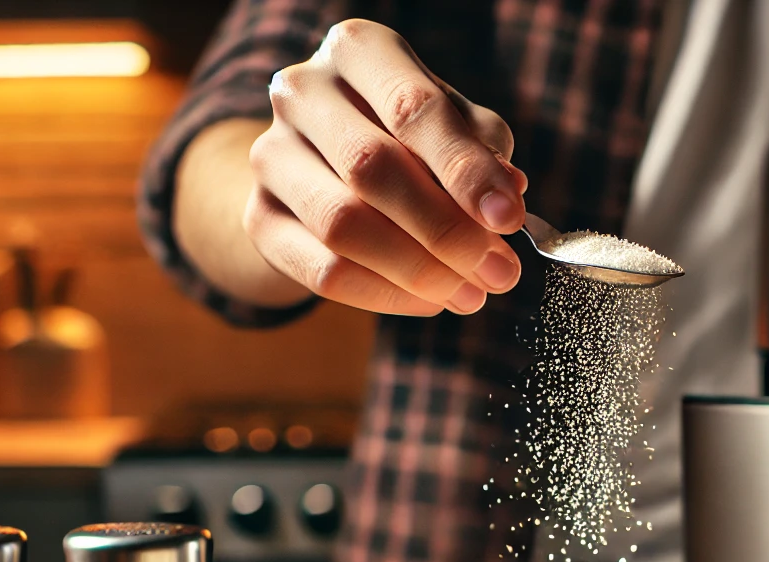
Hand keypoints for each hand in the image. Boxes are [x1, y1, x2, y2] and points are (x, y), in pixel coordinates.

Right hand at [248, 19, 528, 315]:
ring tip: (472, 294)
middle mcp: (303, 93)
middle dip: (446, 230)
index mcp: (358, 51)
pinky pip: (323, 270)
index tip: (509, 219)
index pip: (413, 109)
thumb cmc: (404, 133)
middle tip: (498, 272)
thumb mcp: (451, 124)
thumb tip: (507, 195)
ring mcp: (271, 155)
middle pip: (372, 167)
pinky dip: (385, 295)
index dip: (465, 170)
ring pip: (343, 225)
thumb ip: (480, 150)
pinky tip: (430, 302)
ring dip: (418, 270)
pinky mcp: (259, 218)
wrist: (322, 162)